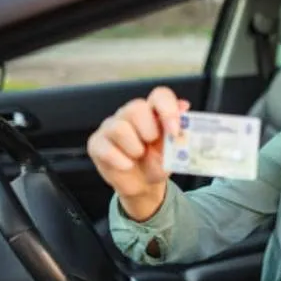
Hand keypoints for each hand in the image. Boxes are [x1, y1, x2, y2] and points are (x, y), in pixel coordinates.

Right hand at [86, 86, 189, 220]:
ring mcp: (111, 127)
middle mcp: (130, 114)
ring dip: (134, 148)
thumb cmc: (158, 162)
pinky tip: (127, 165)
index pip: (160, 96)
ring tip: (139, 156)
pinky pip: (105, 148)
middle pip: (136, 107)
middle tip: (152, 145)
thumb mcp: (174, 151)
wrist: (143, 185)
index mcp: (153, 112)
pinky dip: (121, 161)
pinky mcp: (97, 143)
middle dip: (149, 131)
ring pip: (119, 128)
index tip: (174, 131)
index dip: (168, 109)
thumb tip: (184, 105)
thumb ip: (178, 130)